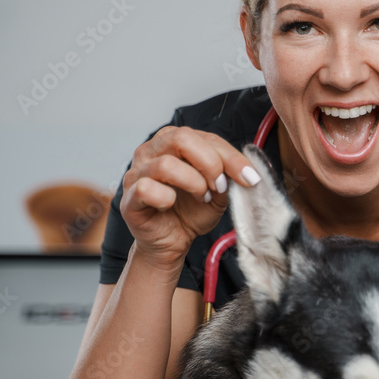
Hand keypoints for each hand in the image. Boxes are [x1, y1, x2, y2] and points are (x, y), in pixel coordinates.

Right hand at [120, 126, 260, 268]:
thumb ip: (228, 175)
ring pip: (166, 164)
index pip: (206, 137)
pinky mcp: (128, 197)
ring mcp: (136, 173)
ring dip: (192, 183)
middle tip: (219, 186)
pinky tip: (171, 205)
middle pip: (182, 138)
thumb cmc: (192, 211)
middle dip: (210, 163)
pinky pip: (146, 188)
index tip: (250, 178)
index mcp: (173, 141)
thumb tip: (247, 171)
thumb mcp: (218, 191)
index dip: (231, 157)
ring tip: (201, 198)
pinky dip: (166, 198)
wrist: (173, 242)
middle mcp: (151, 150)